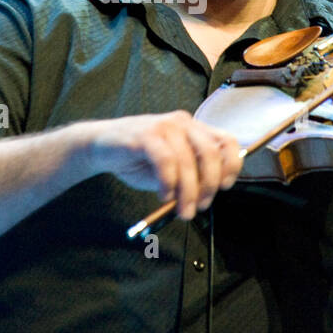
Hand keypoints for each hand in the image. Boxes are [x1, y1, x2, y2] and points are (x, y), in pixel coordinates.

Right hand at [85, 111, 241, 219]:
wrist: (101, 146)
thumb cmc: (138, 159)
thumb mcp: (171, 170)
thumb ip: (190, 178)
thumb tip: (204, 198)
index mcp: (194, 129)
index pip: (227, 141)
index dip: (231, 165)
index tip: (224, 187)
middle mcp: (183, 123)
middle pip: (210, 152)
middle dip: (208, 185)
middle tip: (200, 206)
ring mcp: (164, 126)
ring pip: (188, 160)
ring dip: (187, 191)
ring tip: (181, 209)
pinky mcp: (145, 134)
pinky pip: (165, 161)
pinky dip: (168, 182)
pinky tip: (163, 195)